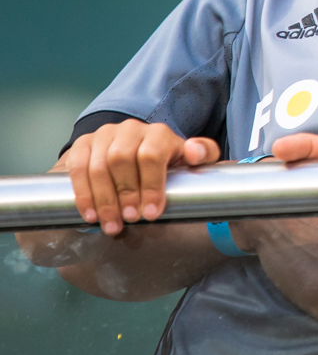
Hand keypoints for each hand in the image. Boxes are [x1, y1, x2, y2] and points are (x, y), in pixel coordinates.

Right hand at [61, 120, 220, 233]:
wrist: (135, 150)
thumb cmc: (166, 161)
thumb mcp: (190, 158)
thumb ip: (204, 153)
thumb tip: (194, 152)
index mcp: (158, 133)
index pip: (151, 155)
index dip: (151, 186)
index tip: (151, 213)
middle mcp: (130, 129)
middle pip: (121, 160)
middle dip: (125, 194)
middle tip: (130, 219)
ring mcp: (104, 135)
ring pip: (98, 166)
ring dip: (103, 200)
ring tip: (111, 225)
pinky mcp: (83, 144)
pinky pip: (77, 168)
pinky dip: (83, 194)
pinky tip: (91, 215)